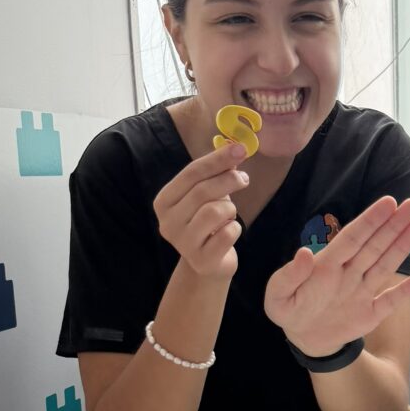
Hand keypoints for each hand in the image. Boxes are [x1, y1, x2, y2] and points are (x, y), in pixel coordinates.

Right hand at [152, 143, 248, 280]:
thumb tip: (235, 148)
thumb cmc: (208, 222)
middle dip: (229, 180)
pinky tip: (228, 233)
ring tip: (229, 216)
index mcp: (164, 201)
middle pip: (202, 191)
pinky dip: (235, 229)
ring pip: (215, 211)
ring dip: (231, 209)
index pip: (191, 173)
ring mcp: (182, 243)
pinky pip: (227, 234)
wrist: (208, 263)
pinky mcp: (201, 260)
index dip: (217, 159)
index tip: (241, 149)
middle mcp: (167, 222)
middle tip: (245, 179)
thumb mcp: (208, 194)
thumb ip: (217, 172)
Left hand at [264, 196, 409, 355]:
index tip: (388, 203)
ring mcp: (363, 292)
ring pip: (385, 265)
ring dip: (402, 246)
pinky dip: (406, 290)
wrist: (304, 339)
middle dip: (393, 225)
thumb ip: (290, 276)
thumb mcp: (278, 297)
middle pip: (374, 245)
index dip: (370, 220)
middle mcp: (350, 273)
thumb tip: (304, 253)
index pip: (353, 238)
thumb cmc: (290, 309)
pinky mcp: (372, 313)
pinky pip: (391, 300)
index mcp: (327, 266)